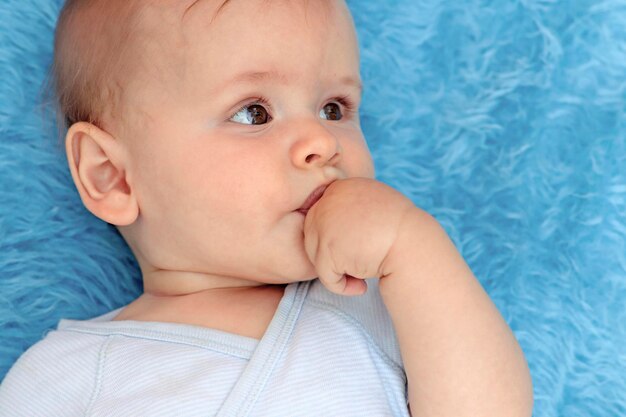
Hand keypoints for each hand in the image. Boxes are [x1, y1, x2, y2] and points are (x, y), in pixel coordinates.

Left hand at [303, 177, 415, 295]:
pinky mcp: (327, 248)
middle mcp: (329, 200)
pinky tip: (361, 286)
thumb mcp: (376, 207)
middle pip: (312, 234)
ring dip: (336, 271)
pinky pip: (324, 274)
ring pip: (315, 254)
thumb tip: (329, 221)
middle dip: (331, 254)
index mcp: (341, 187)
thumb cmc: (402, 234)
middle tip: (359, 265)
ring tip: (362, 275)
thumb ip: (351, 208)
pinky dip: (340, 286)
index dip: (337, 238)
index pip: (322, 216)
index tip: (361, 249)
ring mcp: (325, 222)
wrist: (416, 249)